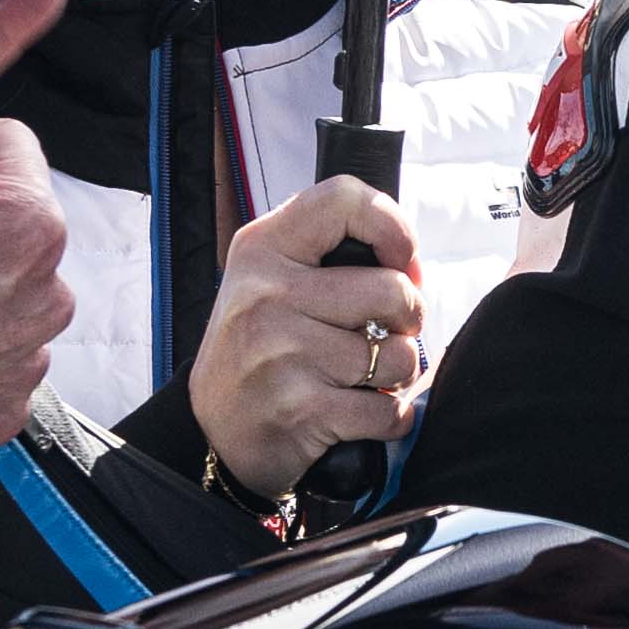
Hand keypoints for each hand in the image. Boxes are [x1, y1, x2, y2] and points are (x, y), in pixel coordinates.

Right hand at [192, 175, 429, 502]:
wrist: (217, 429)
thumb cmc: (262, 346)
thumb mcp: (272, 279)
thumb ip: (328, 256)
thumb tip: (411, 266)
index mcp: (262, 248)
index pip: (342, 199)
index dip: (392, 227)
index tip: (401, 261)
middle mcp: (267, 294)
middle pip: (391, 289)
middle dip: (409, 317)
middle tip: (387, 332)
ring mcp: (281, 352)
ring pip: (397, 354)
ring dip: (397, 373)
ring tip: (365, 376)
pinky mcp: (300, 409)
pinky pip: (387, 410)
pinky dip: (390, 418)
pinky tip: (364, 413)